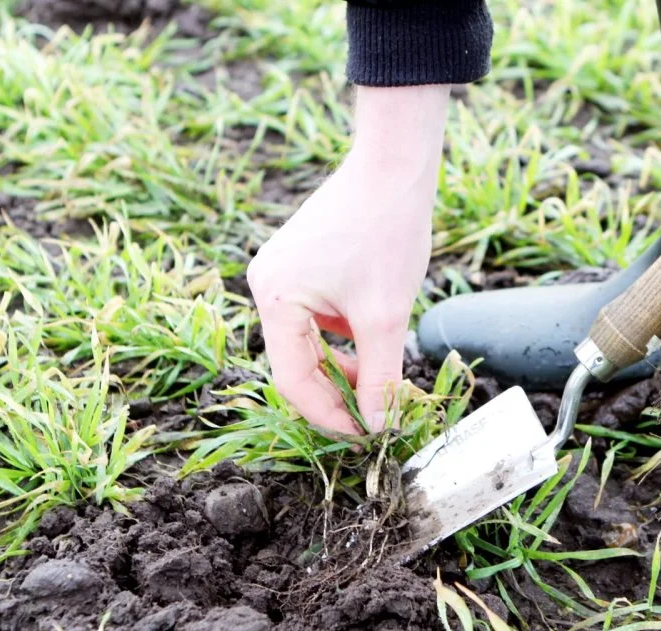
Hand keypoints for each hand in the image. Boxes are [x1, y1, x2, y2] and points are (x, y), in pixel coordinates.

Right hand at [247, 85, 449, 434]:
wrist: (394, 165)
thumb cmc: (388, 232)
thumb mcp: (386, 315)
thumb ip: (379, 376)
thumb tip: (380, 427)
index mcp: (275, 299)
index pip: (293, 381)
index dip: (330, 416)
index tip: (366, 435)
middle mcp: (266, 286)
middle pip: (297, 364)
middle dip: (338, 392)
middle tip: (378, 415)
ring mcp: (280, 274)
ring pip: (308, 343)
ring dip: (344, 366)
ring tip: (383, 381)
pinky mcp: (300, 265)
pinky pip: (315, 319)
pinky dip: (343, 338)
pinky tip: (375, 343)